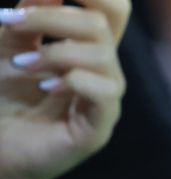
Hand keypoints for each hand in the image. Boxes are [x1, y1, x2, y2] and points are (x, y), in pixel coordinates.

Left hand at [0, 0, 129, 178]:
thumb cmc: (1, 95)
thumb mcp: (9, 42)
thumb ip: (31, 14)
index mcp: (86, 47)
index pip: (112, 9)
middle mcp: (102, 70)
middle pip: (102, 24)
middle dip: (54, 16)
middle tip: (12, 22)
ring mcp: (104, 100)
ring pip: (102, 55)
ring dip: (54, 52)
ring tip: (21, 65)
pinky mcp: (99, 127)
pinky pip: (103, 92)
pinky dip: (72, 80)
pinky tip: (45, 87)